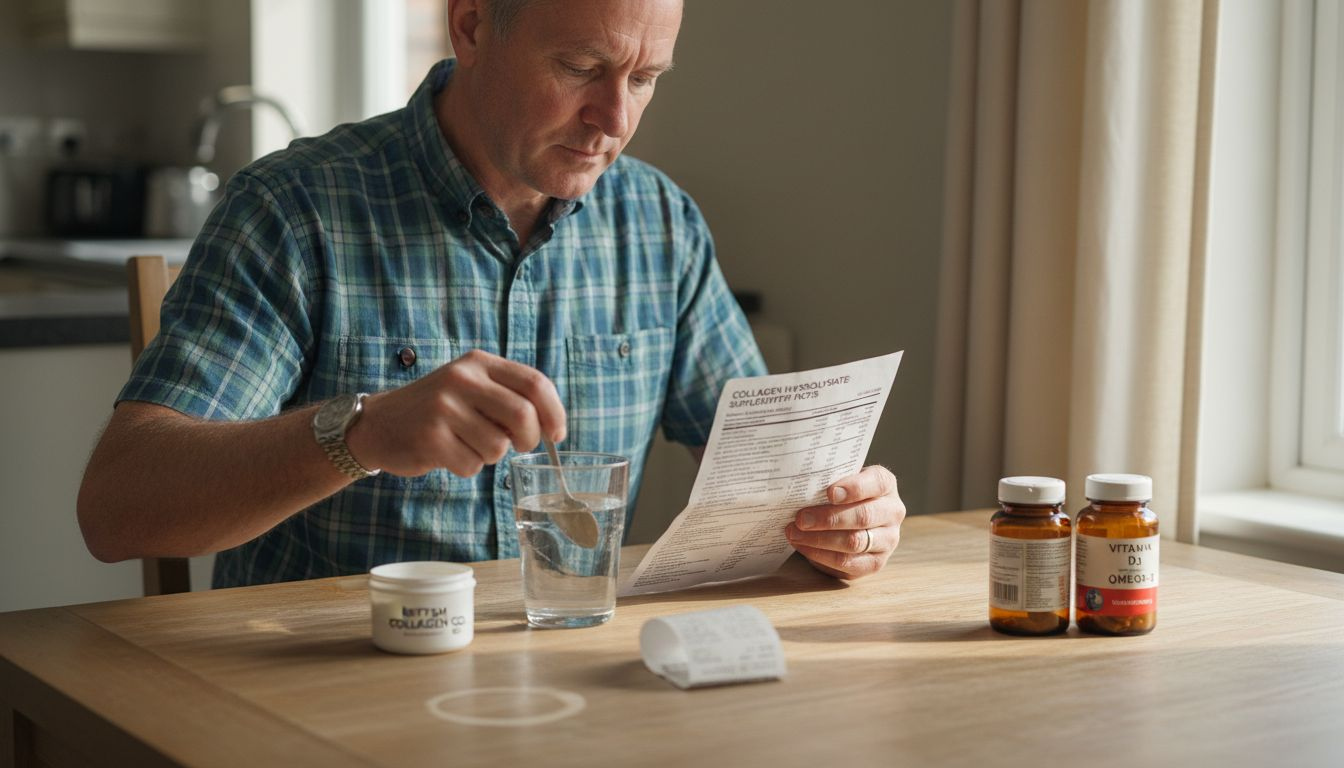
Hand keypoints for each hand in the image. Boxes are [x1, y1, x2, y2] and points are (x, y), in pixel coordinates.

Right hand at [346, 349, 565, 477]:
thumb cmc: (437, 410)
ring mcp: (443, 407)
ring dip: (491, 456)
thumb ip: (508, 397)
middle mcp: (461, 379)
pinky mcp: (429, 437)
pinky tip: (449, 454)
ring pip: (498, 446)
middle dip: (529, 439)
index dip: (555, 412)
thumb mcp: (471, 387)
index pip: (534, 383)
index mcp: (478, 363)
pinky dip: (468, 468)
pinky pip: (471, 465)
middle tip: (521, 447)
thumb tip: (551, 426)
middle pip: (522, 415)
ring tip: (470, 445)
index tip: (557, 434)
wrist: (379, 423)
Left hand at [785, 465, 904, 579]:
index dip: (854, 488)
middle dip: (828, 518)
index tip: (829, 493)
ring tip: (795, 533)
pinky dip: (821, 555)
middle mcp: (893, 512)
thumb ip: (828, 480)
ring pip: (855, 542)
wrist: (846, 518)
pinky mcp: (875, 562)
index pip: (877, 483)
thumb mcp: (839, 480)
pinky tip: (803, 547)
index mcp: (886, 485)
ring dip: (820, 539)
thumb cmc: (839, 495)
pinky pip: (848, 563)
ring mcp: (888, 540)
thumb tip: (802, 487)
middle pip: (864, 516)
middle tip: (801, 518)